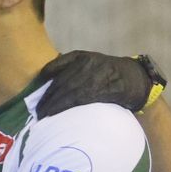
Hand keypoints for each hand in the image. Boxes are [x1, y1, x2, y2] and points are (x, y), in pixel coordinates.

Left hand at [37, 51, 152, 116]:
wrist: (135, 78)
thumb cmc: (107, 72)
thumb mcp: (88, 62)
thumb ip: (68, 67)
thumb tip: (45, 79)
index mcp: (81, 56)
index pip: (56, 67)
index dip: (44, 83)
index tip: (35, 95)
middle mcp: (87, 63)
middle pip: (61, 82)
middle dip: (47, 98)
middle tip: (37, 111)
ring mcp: (96, 75)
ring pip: (69, 92)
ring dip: (54, 105)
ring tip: (44, 115)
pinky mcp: (103, 89)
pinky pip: (80, 99)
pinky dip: (67, 107)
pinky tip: (58, 113)